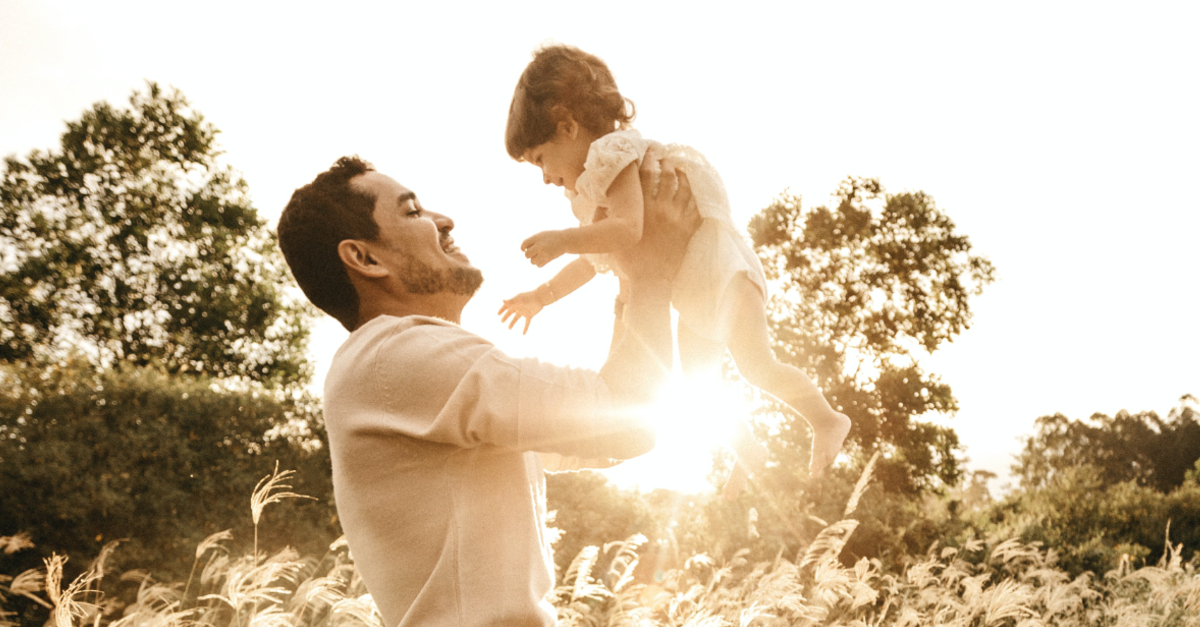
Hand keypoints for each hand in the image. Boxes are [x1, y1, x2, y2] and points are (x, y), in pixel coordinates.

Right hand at [497, 289, 544, 334]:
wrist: (540, 298)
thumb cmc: (529, 297)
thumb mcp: (519, 300)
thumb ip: (511, 301)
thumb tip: (502, 300)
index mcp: (515, 302)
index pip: (507, 306)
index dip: (502, 309)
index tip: (498, 314)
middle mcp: (519, 306)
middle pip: (510, 312)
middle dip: (506, 316)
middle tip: (502, 321)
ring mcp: (524, 311)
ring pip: (517, 318)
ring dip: (512, 323)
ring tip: (509, 328)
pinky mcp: (530, 315)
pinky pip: (527, 323)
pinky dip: (525, 328)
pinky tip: (523, 334)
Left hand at [521, 230, 567, 267]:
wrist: (565, 240)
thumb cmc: (552, 237)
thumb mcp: (541, 235)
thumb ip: (532, 241)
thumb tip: (524, 250)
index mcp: (536, 238)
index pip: (523, 245)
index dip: (523, 248)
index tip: (526, 249)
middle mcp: (539, 246)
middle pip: (526, 255)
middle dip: (529, 255)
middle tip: (534, 252)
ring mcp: (544, 253)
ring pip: (532, 261)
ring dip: (535, 260)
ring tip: (540, 255)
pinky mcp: (548, 259)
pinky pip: (539, 265)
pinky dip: (540, 263)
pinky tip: (544, 259)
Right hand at [610, 153, 700, 280]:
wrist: (651, 281)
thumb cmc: (629, 261)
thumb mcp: (612, 236)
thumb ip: (605, 216)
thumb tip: (601, 201)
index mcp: (643, 209)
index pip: (646, 174)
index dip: (647, 159)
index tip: (648, 150)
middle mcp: (662, 210)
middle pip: (668, 176)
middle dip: (666, 163)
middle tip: (664, 157)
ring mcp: (678, 219)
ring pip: (684, 188)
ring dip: (682, 175)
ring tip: (679, 169)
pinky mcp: (688, 230)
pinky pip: (695, 207)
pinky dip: (693, 196)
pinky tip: (690, 191)